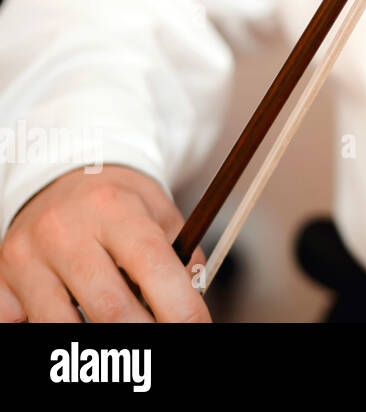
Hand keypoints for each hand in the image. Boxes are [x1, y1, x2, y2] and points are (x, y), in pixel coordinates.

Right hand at [0, 164, 208, 321]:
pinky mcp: (1, 276)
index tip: (198, 327)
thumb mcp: (158, 212)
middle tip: (162, 332)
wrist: (62, 176)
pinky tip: (72, 312)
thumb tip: (193, 299)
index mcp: (113, 207)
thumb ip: (181, 256)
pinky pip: (25, 323)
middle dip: (146, 333)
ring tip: (121, 321)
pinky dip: (53, 327)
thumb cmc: (116, 200)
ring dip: (98, 337)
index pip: (154, 266)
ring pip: (64, 326)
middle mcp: (64, 229)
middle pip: (111, 308)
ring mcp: (27, 255)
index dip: (181, 308)